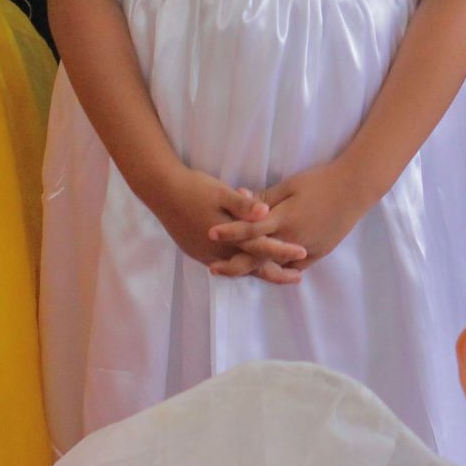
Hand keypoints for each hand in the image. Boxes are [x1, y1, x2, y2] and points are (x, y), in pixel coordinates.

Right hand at [155, 165, 297, 277]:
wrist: (161, 191)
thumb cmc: (194, 188)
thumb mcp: (221, 192)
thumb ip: (243, 205)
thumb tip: (265, 212)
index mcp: (227, 239)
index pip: (261, 249)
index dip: (283, 251)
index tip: (304, 253)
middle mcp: (217, 253)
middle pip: (252, 266)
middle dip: (275, 271)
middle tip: (298, 277)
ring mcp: (206, 255)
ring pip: (238, 268)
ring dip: (258, 269)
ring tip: (278, 272)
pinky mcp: (197, 252)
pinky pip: (225, 263)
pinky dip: (241, 265)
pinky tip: (248, 262)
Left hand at [224, 160, 375, 271]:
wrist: (354, 188)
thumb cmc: (320, 181)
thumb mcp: (290, 185)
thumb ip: (265, 198)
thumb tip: (242, 199)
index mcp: (283, 219)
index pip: (249, 230)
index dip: (229, 232)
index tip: (209, 233)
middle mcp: (292, 239)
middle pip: (257, 257)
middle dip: (234, 263)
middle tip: (213, 267)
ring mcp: (306, 249)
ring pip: (275, 265)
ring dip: (254, 268)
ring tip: (236, 271)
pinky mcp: (319, 252)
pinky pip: (294, 266)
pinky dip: (280, 269)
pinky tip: (268, 271)